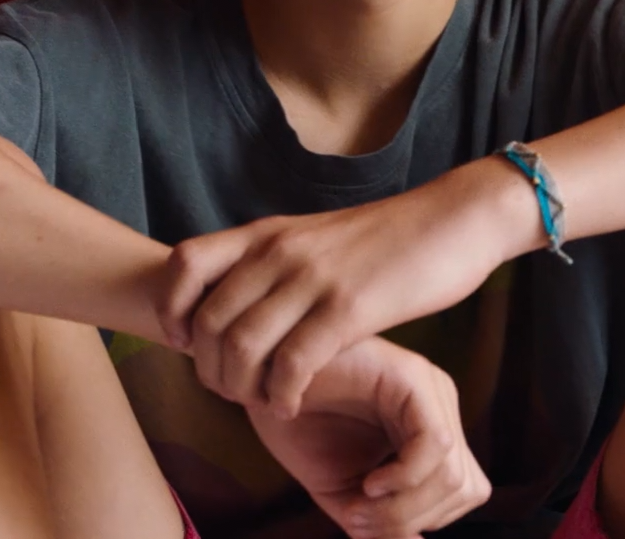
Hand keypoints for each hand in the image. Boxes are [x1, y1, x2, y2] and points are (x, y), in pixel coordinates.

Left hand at [159, 160, 529, 415]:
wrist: (452, 220)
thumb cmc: (388, 239)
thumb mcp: (316, 237)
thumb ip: (274, 260)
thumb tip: (239, 297)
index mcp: (268, 232)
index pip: (184, 263)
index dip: (171, 308)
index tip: (190, 341)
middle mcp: (280, 251)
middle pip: (208, 321)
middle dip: (208, 368)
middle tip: (228, 391)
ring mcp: (313, 278)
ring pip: (242, 346)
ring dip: (241, 388)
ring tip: (260, 402)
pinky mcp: (349, 308)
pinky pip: (292, 363)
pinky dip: (282, 394)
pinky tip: (293, 405)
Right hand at [246, 335, 490, 538]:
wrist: (260, 379)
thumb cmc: (300, 427)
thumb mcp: (345, 491)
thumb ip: (381, 524)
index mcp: (430, 431)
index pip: (465, 492)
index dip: (423, 520)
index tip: (368, 524)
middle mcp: (441, 408)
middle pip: (467, 489)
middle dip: (412, 520)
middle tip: (358, 518)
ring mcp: (431, 389)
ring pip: (455, 475)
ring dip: (403, 508)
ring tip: (357, 504)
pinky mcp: (413, 377)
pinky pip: (434, 444)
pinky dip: (403, 479)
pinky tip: (369, 483)